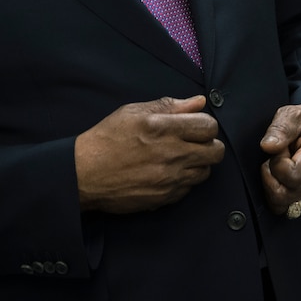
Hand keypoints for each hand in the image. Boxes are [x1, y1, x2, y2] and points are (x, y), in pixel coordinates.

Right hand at [75, 96, 224, 212]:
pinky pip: (189, 188)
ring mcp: (169, 179)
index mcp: (164, 128)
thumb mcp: (133, 112)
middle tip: (194, 143)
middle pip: (215, 152)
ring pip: (205, 172)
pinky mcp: (164, 197)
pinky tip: (168, 172)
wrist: (84, 174)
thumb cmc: (106, 140)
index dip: (205, 125)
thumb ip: (170, 106)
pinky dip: (184, 180)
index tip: (196, 126)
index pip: (209, 126)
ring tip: (179, 158)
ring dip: (198, 164)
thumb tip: (199, 102)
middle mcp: (171, 154)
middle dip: (209, 145)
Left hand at [259, 103, 300, 216]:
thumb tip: (267, 147)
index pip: (290, 175)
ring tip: (282, 169)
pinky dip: (283, 195)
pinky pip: (290, 209)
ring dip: (275, 188)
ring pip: (284, 206)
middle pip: (283, 196)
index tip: (280, 149)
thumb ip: (280, 128)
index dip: (276, 163)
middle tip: (277, 159)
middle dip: (271, 178)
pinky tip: (288, 178)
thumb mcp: (293, 114)